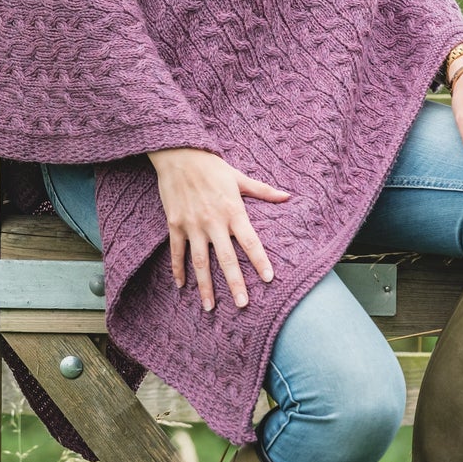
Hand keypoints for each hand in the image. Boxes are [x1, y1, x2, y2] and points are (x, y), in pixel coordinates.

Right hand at [145, 146, 289, 312]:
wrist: (178, 154)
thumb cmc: (211, 165)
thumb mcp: (238, 176)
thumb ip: (262, 190)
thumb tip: (288, 196)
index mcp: (233, 210)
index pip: (250, 240)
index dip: (259, 260)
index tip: (269, 279)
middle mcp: (213, 221)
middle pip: (226, 258)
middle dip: (235, 283)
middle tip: (242, 305)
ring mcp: (192, 224)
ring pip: (200, 261)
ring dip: (205, 286)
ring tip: (210, 307)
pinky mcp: (175, 224)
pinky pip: (177, 251)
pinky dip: (177, 269)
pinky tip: (181, 286)